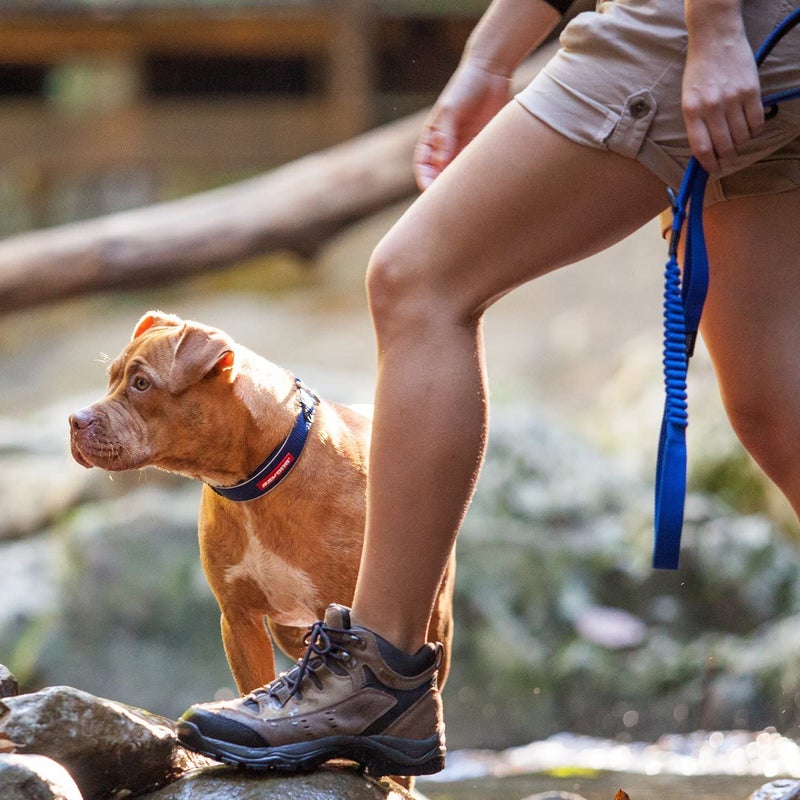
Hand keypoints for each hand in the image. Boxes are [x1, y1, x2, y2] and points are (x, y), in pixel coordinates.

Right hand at [413, 60, 512, 190]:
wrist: (492, 72)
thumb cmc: (465, 87)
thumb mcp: (451, 110)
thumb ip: (445, 136)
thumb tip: (439, 163)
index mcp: (432, 138)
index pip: (423, 165)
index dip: (425, 179)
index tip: (430, 191)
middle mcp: (447, 147)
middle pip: (441, 174)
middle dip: (443, 189)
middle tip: (450, 202)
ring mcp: (465, 148)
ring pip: (460, 174)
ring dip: (462, 185)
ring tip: (468, 196)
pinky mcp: (482, 146)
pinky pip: (478, 166)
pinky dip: (478, 176)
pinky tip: (483, 183)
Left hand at [682, 23, 763, 174]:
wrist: (715, 39)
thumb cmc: (698, 72)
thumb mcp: (687, 99)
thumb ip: (695, 123)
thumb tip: (704, 150)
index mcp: (692, 111)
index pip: (701, 148)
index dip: (709, 164)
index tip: (713, 170)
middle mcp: (712, 107)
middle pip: (724, 146)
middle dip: (726, 157)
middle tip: (727, 158)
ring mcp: (733, 98)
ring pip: (742, 136)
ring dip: (741, 143)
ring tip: (737, 139)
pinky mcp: (751, 90)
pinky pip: (757, 121)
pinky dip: (755, 130)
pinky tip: (749, 127)